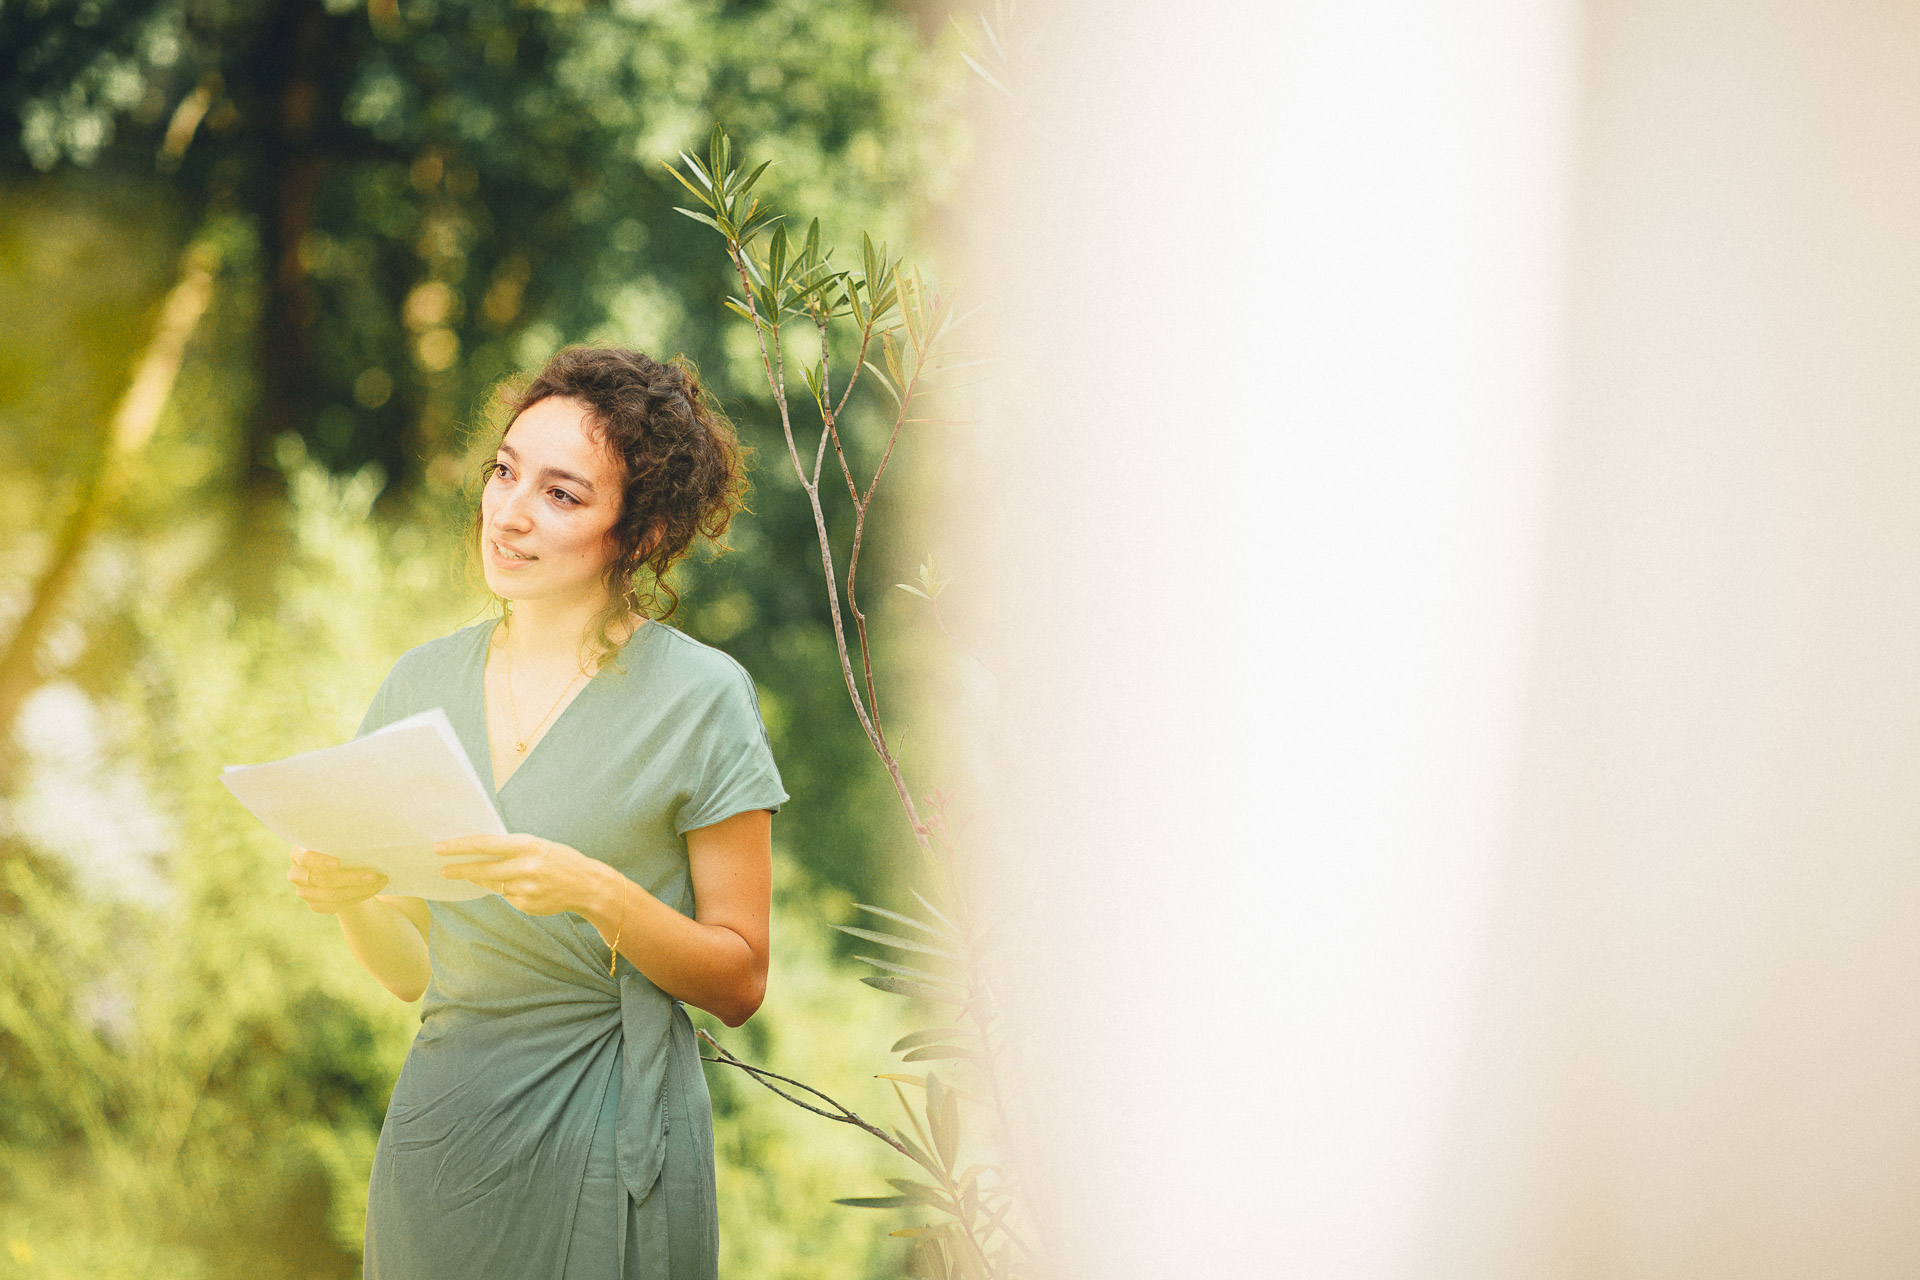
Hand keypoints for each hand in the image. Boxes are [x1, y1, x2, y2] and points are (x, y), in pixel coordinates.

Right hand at [287, 846, 388, 913]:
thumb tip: (367, 833)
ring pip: (332, 895)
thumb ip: (343, 837)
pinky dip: (358, 897)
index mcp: (298, 852)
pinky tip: (374, 889)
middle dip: (351, 877)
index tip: (339, 863)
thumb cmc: (341, 845)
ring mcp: (304, 892)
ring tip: (381, 880)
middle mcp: (296, 873)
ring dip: (360, 889)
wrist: (341, 867)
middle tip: (374, 874)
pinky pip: (336, 906)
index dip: (321, 861)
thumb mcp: (340, 838)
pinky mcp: (315, 905)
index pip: (307, 858)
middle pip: (323, 879)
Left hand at [435, 834, 610, 917]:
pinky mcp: (526, 905)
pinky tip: (522, 887)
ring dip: (484, 879)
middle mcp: (525, 867)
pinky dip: (507, 890)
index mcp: (528, 845)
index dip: (460, 846)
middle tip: (443, 869)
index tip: (440, 847)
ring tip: (479, 874)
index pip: (485, 844)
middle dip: (460, 869)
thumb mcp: (538, 845)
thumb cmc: (560, 859)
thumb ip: (511, 849)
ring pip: (493, 884)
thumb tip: (479, 853)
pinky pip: (507, 896)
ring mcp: (526, 888)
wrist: (588, 885)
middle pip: (482, 869)